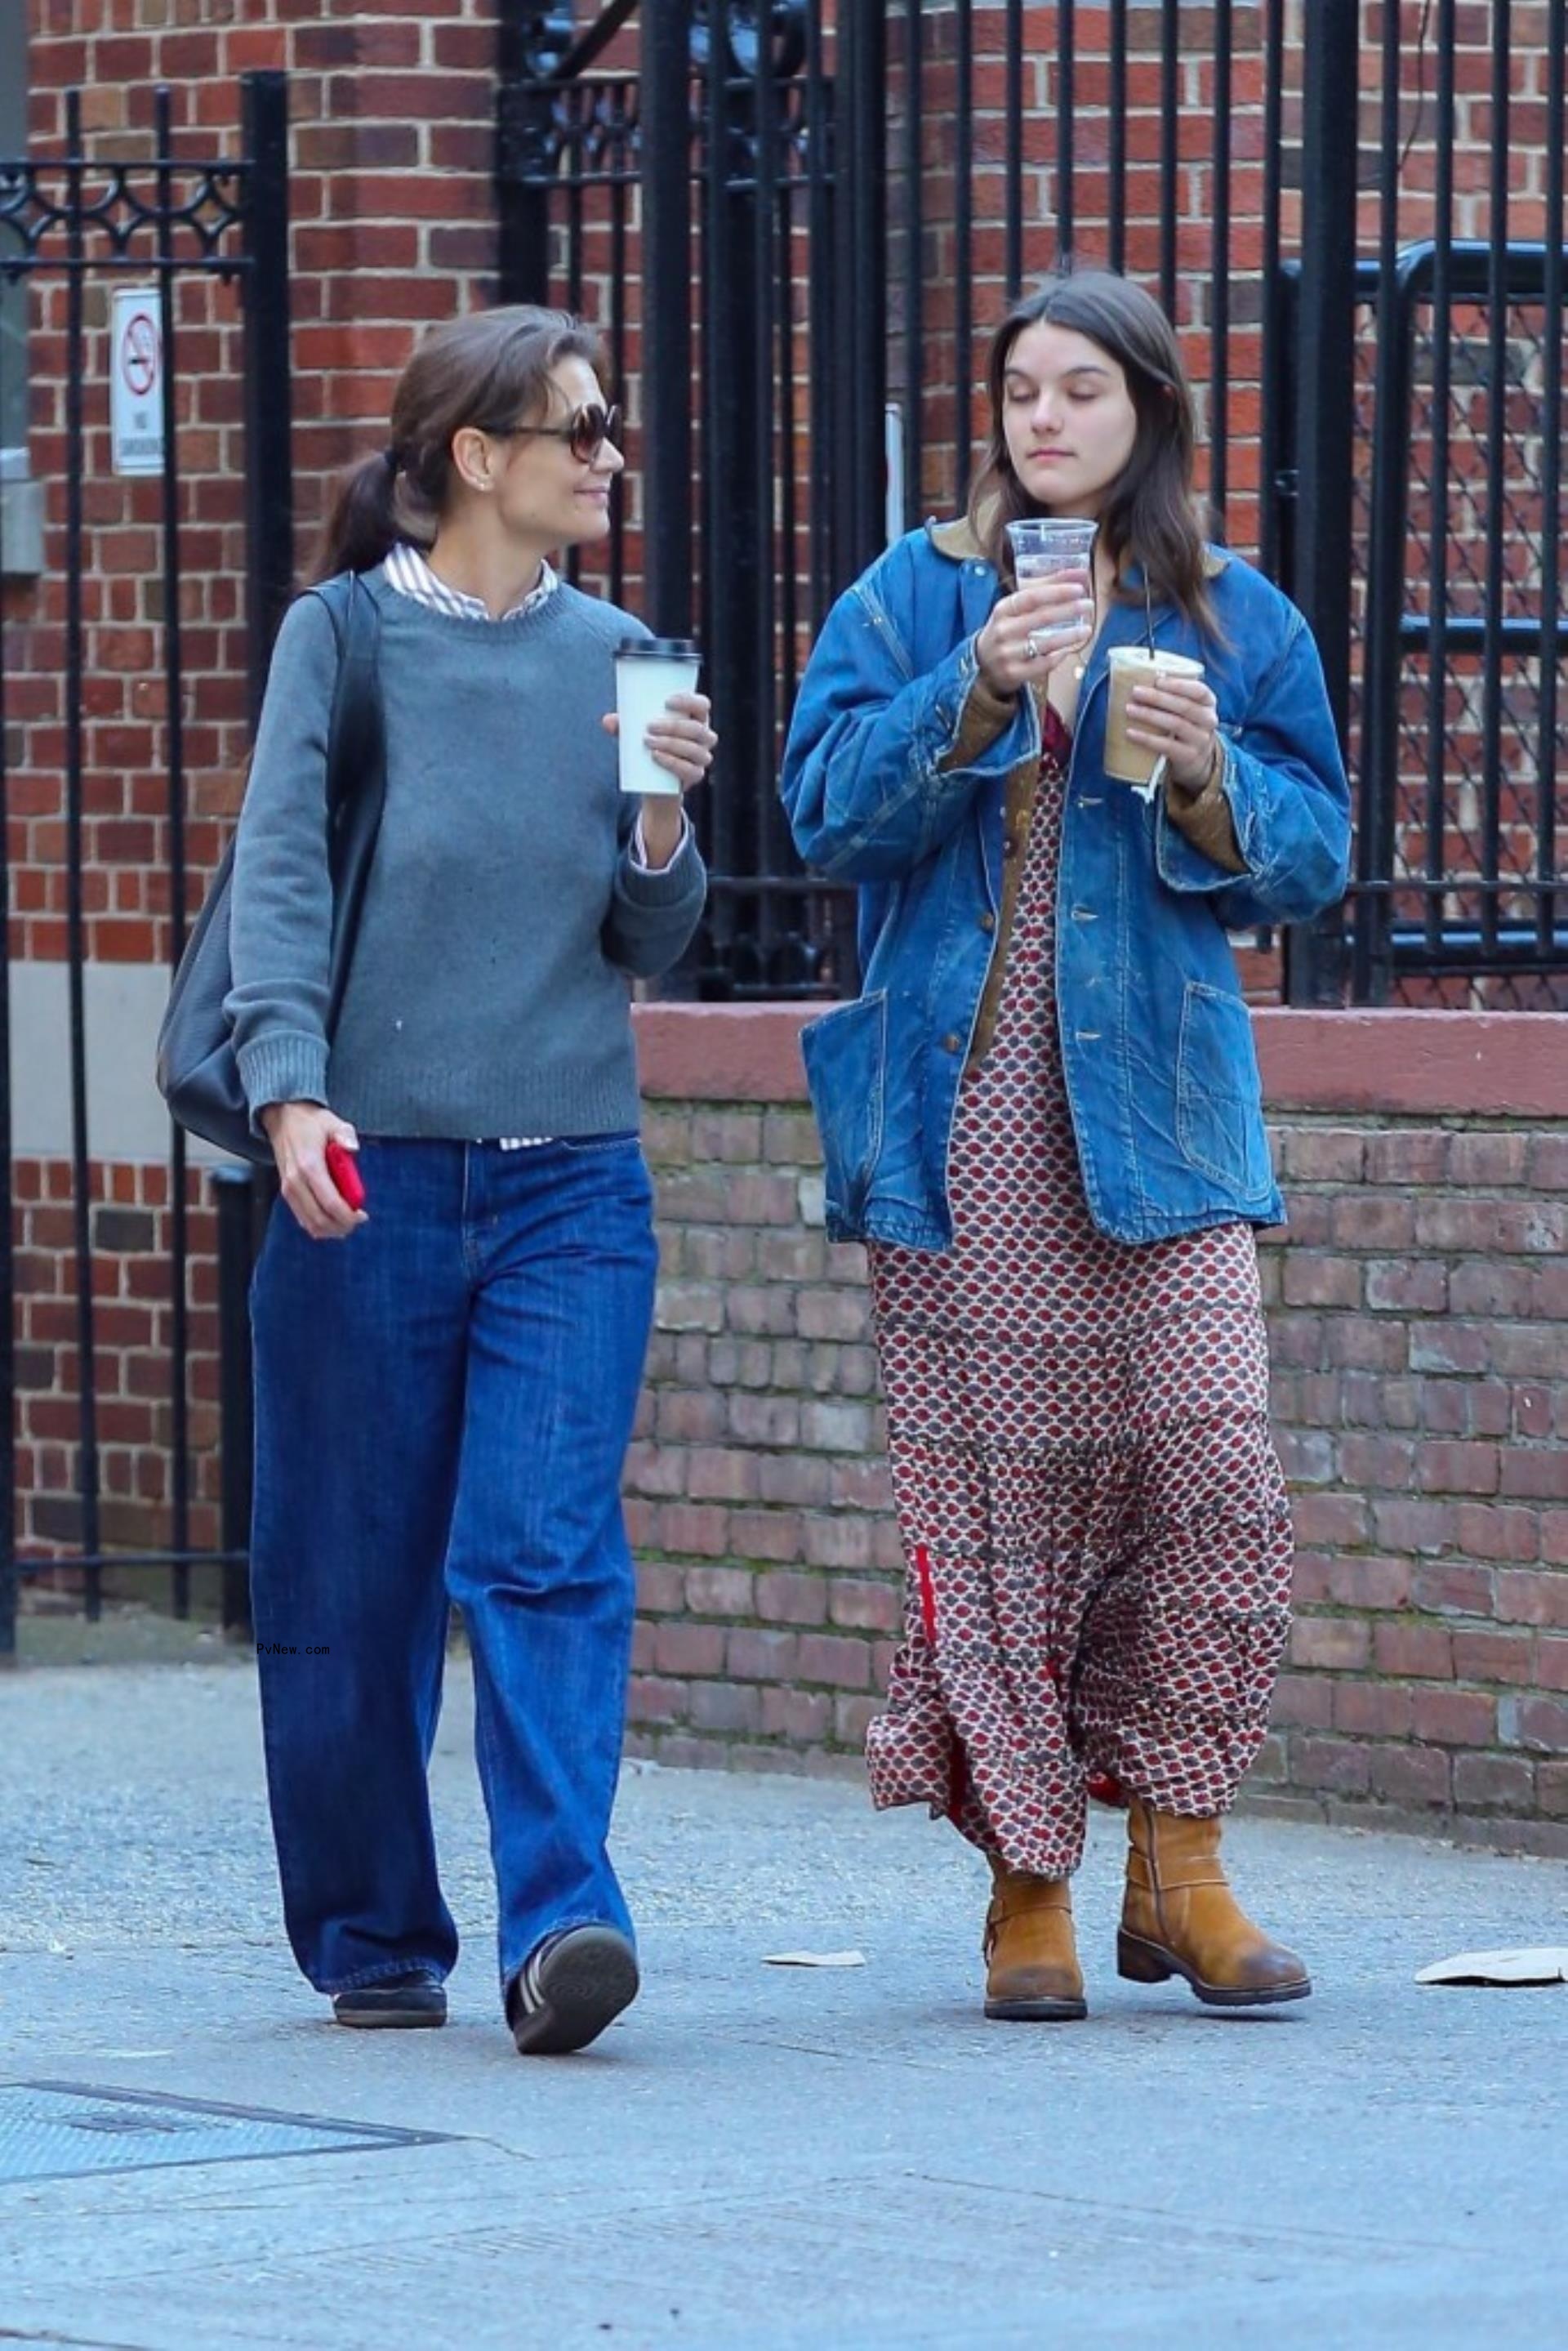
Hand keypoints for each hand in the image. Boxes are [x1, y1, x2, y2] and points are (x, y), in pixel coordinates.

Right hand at [260, 1102, 366, 1239]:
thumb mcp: (332, 1122)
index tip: (362, 1215)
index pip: (330, 1202)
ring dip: (331, 1229)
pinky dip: (319, 1225)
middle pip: (320, 1219)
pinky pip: (302, 1218)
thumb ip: (345, 1135)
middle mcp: (295, 1182)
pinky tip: (333, 1220)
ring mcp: (288, 1189)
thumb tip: (353, 1148)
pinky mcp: (286, 1193)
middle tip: (358, 1221)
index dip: (348, 1215)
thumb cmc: (310, 1122)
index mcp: (309, 1166)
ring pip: (310, 1224)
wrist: (283, 1118)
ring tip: (347, 1222)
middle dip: (342, 1225)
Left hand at [601, 692, 715, 792]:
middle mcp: (704, 737)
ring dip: (671, 744)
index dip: (689, 701)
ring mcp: (702, 757)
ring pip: (694, 749)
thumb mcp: (636, 734)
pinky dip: (672, 762)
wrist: (655, 783)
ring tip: (648, 742)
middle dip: (673, 726)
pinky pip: (690, 770)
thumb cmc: (650, 747)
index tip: (667, 701)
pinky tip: (656, 756)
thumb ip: (622, 726)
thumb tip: (607, 721)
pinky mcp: (696, 775)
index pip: (702, 705)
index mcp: (696, 719)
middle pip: (697, 728)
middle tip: (649, 726)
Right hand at [975, 573, 1094, 695]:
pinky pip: (1042, 665)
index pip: (1032, 596)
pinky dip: (1058, 657)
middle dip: (1069, 610)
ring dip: (1070, 636)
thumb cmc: (1007, 630)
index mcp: (1004, 609)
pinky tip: (1067, 650)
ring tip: (1087, 629)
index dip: (1057, 592)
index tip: (1079, 588)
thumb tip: (1081, 573)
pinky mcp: (1013, 673)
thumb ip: (1047, 588)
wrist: (983, 664)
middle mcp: (1003, 630)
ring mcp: (1007, 654)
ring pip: (1045, 643)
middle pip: (1041, 618)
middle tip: (1088, 605)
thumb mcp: (1018, 608)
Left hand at [1124, 673, 1220, 792]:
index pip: (1199, 690)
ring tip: (1129, 709)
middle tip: (1135, 692)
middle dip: (1158, 697)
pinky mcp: (1189, 757)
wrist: (1195, 760)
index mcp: (1208, 703)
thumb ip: (1171, 695)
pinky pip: (1167, 746)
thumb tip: (1135, 677)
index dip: (1178, 685)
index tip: (1157, 680)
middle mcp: (1208, 720)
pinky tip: (1130, 733)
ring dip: (1150, 715)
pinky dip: (1147, 739)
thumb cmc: (1183, 725)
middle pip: (1184, 706)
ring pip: (1176, 724)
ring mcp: (1200, 740)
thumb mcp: (1186, 709)